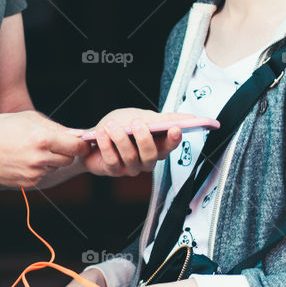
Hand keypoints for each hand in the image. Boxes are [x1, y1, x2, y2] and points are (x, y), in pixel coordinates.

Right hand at [0, 110, 87, 186]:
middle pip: (69, 159)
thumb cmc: (1, 128)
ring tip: (31, 149)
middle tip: (53, 143)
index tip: (80, 142)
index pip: (77, 147)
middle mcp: (41, 158)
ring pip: (55, 167)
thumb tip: (79, 134)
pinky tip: (23, 158)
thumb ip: (56, 127)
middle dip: (66, 152)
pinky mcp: (27, 182)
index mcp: (43, 139)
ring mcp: (34, 173)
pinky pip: (42, 175)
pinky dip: (38, 168)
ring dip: (51, 160)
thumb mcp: (29, 119)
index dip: (82, 145)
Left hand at [80, 109, 219, 178]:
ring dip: (120, 139)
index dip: (174, 139)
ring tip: (112, 125)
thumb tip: (189, 118)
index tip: (175, 128)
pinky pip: (112, 161)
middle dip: (144, 139)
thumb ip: (162, 119)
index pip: (170, 145)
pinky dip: (106, 145)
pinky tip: (101, 134)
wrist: (96, 134)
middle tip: (137, 123)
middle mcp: (146, 160)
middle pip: (151, 156)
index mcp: (157, 146)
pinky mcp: (113, 170)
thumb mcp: (142, 116)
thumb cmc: (123, 125)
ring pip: (131, 157)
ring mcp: (130, 167)